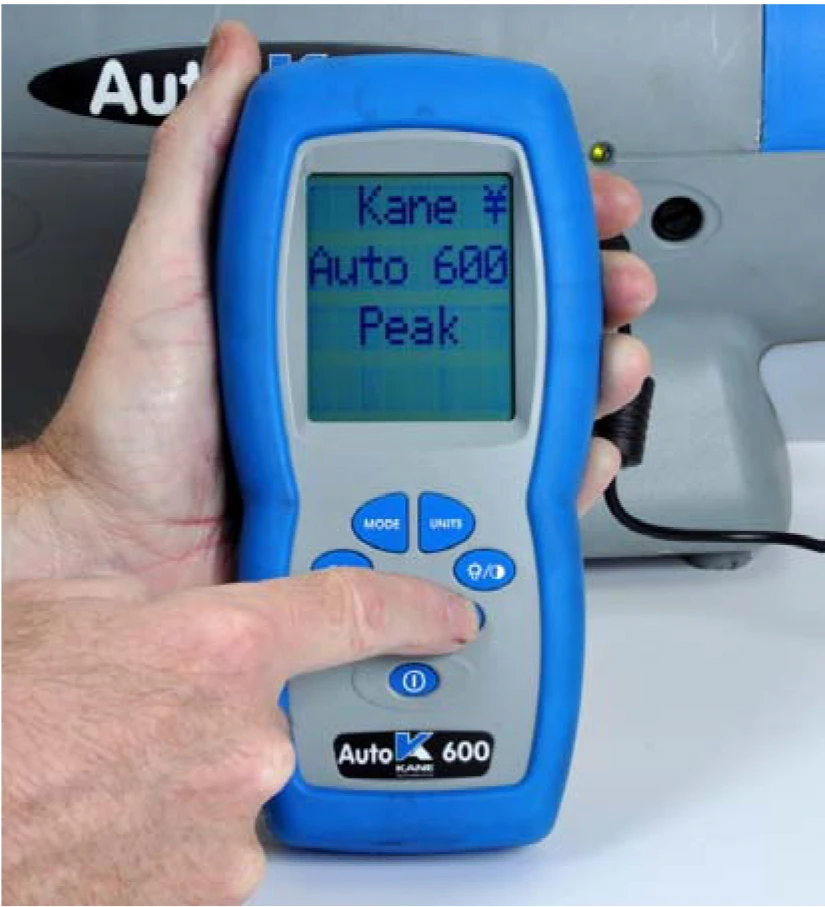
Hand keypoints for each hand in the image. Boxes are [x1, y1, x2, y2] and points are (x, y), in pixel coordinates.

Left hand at [2, 21, 654, 591]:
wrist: (130, 549)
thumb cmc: (137, 423)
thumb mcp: (167, 276)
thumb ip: (204, 169)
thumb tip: (237, 61)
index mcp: (339, 308)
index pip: (455, 246)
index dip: (526, 217)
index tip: (580, 200)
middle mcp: (381, 371)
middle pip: (508, 322)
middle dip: (584, 295)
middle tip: (617, 287)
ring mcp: (402, 441)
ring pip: (522, 405)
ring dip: (587, 380)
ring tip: (611, 367)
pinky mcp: (412, 511)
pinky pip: (502, 491)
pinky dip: (557, 476)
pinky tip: (578, 459)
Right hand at [2, 569, 477, 904]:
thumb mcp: (63, 609)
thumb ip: (148, 610)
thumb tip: (169, 622)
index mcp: (218, 649)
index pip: (351, 613)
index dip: (413, 609)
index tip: (453, 618)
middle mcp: (240, 743)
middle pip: (271, 715)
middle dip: (218, 710)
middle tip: (134, 713)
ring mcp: (221, 835)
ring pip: (232, 789)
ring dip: (182, 776)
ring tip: (94, 770)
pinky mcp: (195, 902)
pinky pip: (198, 851)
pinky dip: (162, 835)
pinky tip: (94, 820)